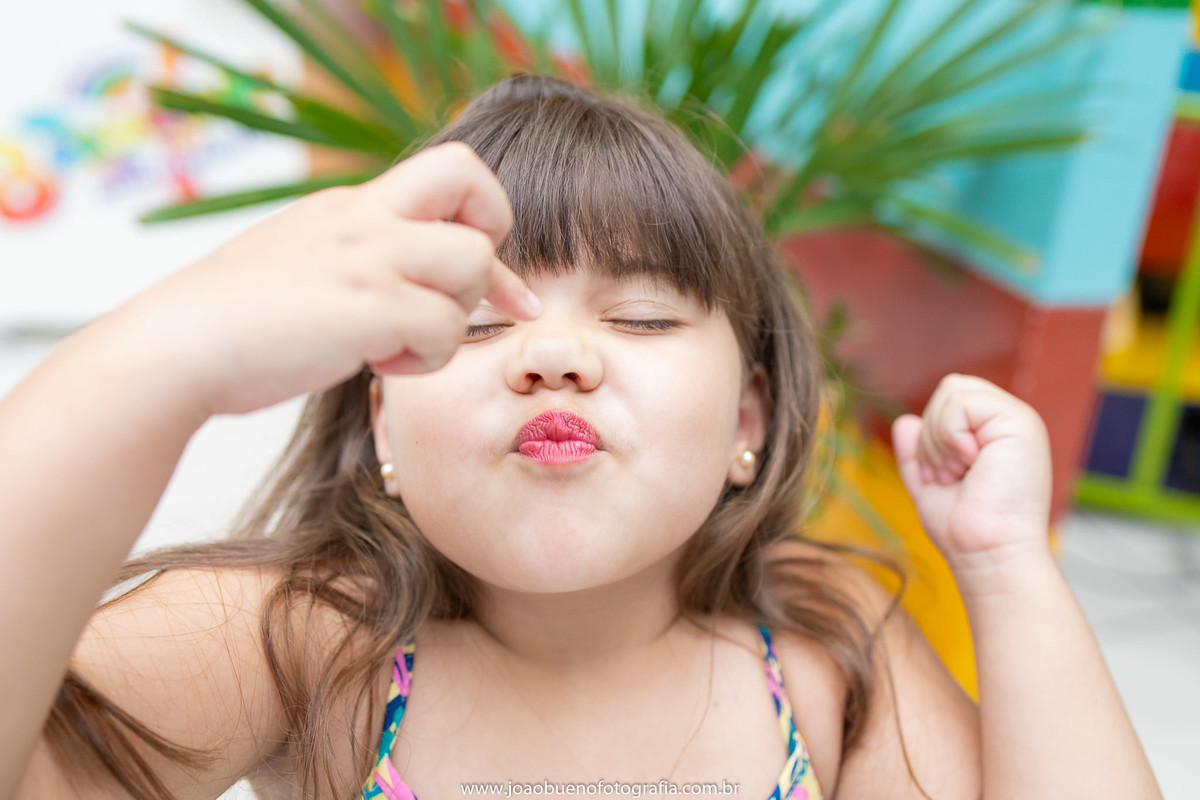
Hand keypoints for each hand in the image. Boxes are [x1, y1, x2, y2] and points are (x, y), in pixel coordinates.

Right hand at [107, 143, 538, 416]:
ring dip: (455, 317)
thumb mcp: (303, 260)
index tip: (490, 277)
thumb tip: (409, 287)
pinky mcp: (368, 308)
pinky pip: (444, 329)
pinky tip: (379, 366)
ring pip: (474, 264)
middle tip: (460, 306)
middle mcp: (366, 218)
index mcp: (351, 204)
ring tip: (402, 346)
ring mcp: (368, 259)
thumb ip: (357, 257)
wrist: (176, 347)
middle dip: (491, 253)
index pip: (453, 169)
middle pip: (477, 188)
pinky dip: (425, 359)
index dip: (486, 216)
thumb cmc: (235, 321)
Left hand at [891, 375, 1052, 578]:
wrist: (986, 552)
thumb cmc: (964, 529)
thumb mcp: (929, 485)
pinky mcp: (1021, 422)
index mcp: (993, 432)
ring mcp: (1019, 419)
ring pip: (953, 391)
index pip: (950, 399)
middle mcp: (1009, 421)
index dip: (933, 432)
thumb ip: (917, 454)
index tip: (942, 475)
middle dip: (933, 434)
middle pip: (950, 388)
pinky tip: (970, 465)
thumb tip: (904, 421)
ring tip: (960, 473)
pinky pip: (962, 402)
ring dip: (940, 439)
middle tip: (949, 474)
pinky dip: (950, 436)